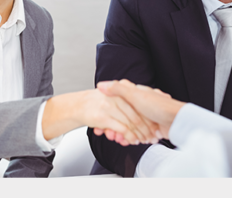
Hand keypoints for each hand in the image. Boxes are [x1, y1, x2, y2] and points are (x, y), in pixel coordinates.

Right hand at [42, 89, 159, 146]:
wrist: (77, 105)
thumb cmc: (97, 102)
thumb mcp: (114, 96)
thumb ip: (128, 99)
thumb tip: (144, 105)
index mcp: (123, 89)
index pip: (140, 104)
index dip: (149, 116)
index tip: (155, 125)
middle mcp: (118, 97)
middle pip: (138, 115)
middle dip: (146, 128)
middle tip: (152, 137)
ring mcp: (111, 106)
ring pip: (131, 123)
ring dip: (139, 134)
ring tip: (143, 141)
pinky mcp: (104, 117)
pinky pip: (121, 129)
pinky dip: (128, 137)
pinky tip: (131, 141)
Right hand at [97, 80, 184, 139]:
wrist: (178, 120)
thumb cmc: (159, 106)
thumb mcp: (135, 94)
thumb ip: (118, 89)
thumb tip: (102, 85)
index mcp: (138, 93)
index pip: (119, 102)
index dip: (111, 110)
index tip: (103, 120)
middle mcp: (142, 103)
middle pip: (124, 115)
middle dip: (117, 126)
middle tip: (109, 134)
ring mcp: (147, 116)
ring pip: (131, 126)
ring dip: (124, 133)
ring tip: (117, 139)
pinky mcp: (152, 127)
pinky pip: (139, 134)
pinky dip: (133, 138)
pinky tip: (129, 142)